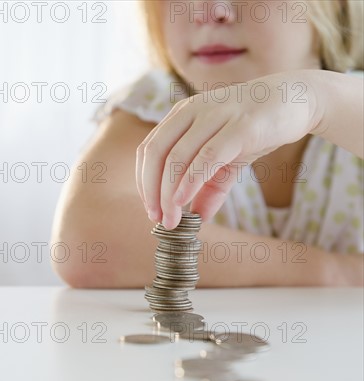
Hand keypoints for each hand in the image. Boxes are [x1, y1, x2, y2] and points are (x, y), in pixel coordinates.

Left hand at [136, 70, 320, 228]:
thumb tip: (197, 218)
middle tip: (158, 219)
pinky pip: (207, 157)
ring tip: (172, 220)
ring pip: (178, 158)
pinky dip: (191, 182)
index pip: (149, 150)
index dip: (144, 183)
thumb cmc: (255, 128)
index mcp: (182, 116)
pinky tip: (185, 202)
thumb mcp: (227, 161)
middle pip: (156, 153)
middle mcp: (193, 111)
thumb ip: (210, 188)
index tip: (152, 210)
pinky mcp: (240, 126)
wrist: (296, 100)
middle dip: (151, 191)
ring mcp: (215, 116)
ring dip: (169, 194)